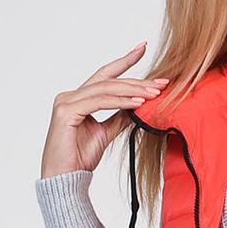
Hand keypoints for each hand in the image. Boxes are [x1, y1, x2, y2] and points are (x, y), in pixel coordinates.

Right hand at [40, 41, 169, 177]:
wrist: (65, 180)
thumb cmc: (80, 158)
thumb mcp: (106, 133)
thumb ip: (118, 117)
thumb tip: (138, 105)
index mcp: (78, 99)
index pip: (105, 75)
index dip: (124, 61)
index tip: (143, 47)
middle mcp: (70, 96)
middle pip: (108, 81)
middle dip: (137, 80)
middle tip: (161, 83)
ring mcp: (66, 102)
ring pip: (105, 89)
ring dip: (132, 91)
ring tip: (154, 94)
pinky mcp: (66, 112)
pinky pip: (99, 102)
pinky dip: (120, 102)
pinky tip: (137, 103)